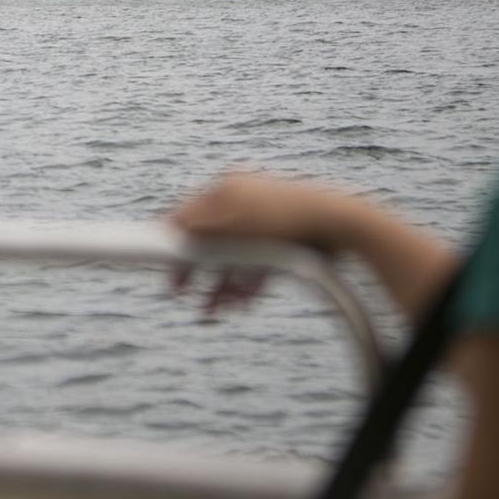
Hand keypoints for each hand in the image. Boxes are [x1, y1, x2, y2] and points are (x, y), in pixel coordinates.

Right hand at [167, 172, 365, 315]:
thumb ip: (197, 225)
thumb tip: (166, 228)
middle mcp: (241, 205)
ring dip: (220, 284)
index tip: (158, 262)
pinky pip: (254, 267)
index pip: (187, 213)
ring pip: (231, 259)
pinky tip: (241, 302)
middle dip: (196, 270)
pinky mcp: (280, 245)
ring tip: (214, 309)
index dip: (171, 238)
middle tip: (181, 292)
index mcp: (226, 189)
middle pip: (208, 241)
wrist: (340, 225)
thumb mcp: (233, 220)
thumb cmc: (283, 216)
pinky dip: (245, 284)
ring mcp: (261, 225)